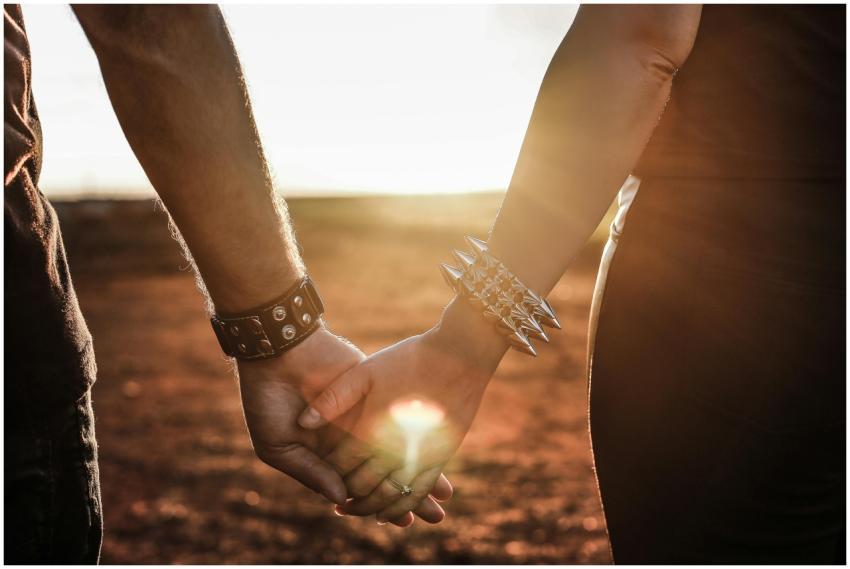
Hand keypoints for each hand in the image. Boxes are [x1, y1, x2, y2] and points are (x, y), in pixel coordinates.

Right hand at [237, 325, 451, 525]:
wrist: (278, 351)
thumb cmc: (267, 399)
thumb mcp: (277, 444)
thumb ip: (309, 471)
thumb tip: (340, 498)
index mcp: (323, 454)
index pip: (356, 485)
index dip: (379, 503)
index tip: (402, 521)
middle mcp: (346, 439)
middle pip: (381, 473)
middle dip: (407, 493)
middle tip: (435, 516)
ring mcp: (361, 416)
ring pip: (394, 449)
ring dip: (419, 471)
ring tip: (444, 495)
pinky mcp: (371, 393)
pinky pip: (397, 419)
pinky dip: (418, 436)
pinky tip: (438, 454)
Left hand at [297, 300, 507, 521]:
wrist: (460, 356)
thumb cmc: (410, 359)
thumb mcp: (366, 370)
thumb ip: (333, 397)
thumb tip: (304, 423)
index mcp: (371, 429)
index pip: (340, 465)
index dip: (328, 473)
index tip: (322, 474)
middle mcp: (394, 450)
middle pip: (362, 487)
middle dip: (345, 497)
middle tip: (335, 502)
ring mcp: (418, 457)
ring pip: (388, 497)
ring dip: (369, 508)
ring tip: (354, 510)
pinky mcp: (440, 458)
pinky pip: (416, 493)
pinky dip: (400, 508)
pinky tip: (388, 513)